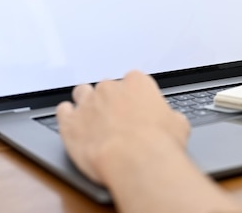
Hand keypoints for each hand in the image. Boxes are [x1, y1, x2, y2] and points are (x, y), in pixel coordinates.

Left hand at [56, 70, 189, 184]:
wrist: (136, 160)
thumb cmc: (158, 143)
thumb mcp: (178, 125)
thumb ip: (169, 116)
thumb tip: (172, 121)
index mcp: (137, 83)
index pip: (133, 81)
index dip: (134, 96)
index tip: (136, 108)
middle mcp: (110, 88)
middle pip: (106, 87)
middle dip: (109, 100)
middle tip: (116, 118)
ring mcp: (88, 103)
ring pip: (82, 93)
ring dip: (86, 103)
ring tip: (91, 118)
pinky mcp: (70, 122)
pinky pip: (63, 111)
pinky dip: (67, 116)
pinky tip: (73, 124)